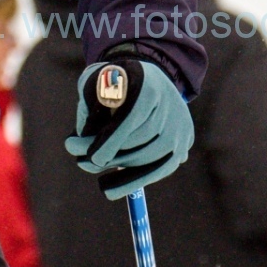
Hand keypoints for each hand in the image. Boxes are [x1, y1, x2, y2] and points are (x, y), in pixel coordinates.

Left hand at [64, 56, 193, 199]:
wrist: (149, 78)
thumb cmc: (114, 82)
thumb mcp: (95, 82)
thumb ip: (89, 107)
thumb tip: (83, 143)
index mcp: (148, 82)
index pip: (133, 116)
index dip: (112, 140)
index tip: (92, 157)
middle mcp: (171, 104)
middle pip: (141, 139)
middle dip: (110, 155)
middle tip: (81, 161)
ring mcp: (181, 124)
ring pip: (151, 157)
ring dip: (121, 171)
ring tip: (95, 173)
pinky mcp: (185, 141)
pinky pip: (162, 168)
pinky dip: (136, 180)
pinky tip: (113, 188)